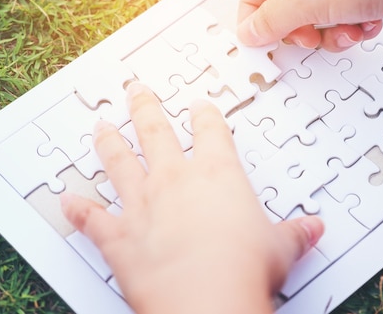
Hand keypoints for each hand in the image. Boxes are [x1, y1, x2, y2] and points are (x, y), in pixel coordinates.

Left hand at [61, 82, 323, 313]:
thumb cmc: (244, 266)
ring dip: (108, 142)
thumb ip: (296, 233)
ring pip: (119, 162)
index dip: (204, 114)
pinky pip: (93, 220)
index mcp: (217, 173)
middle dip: (145, 107)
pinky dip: (79, 211)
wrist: (206, 298)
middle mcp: (176, 180)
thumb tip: (315, 229)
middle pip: (155, 131)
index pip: (210, 130)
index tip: (198, 104)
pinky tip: (67, 201)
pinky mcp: (119, 237)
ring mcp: (143, 205)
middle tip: (135, 89)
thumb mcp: (281, 247)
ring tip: (101, 125)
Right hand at [237, 0, 382, 66]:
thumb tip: (251, 31)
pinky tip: (366, 26)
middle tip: (305, 38)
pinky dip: (349, 25)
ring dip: (327, 30)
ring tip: (344, 31)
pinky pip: (341, 11)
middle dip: (299, 24)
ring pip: (315, 8)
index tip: (256, 35)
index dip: (255, 8)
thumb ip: (273, 19)